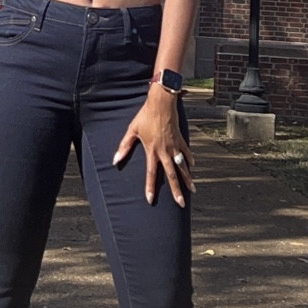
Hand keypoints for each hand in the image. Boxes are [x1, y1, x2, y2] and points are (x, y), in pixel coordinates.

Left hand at [113, 86, 193, 205]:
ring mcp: (174, 146)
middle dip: (176, 191)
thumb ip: (124, 146)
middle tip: (181, 203)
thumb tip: (115, 160)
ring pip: (182, 166)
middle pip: (171, 175)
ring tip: (192, 190)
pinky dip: (189, 159)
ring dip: (187, 179)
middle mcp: (165, 151)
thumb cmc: (145, 116)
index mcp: (152, 151)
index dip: (150, 187)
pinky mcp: (180, 139)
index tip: (150, 200)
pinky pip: (186, 152)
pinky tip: (192, 167)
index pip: (151, 174)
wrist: (161, 103)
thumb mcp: (132, 130)